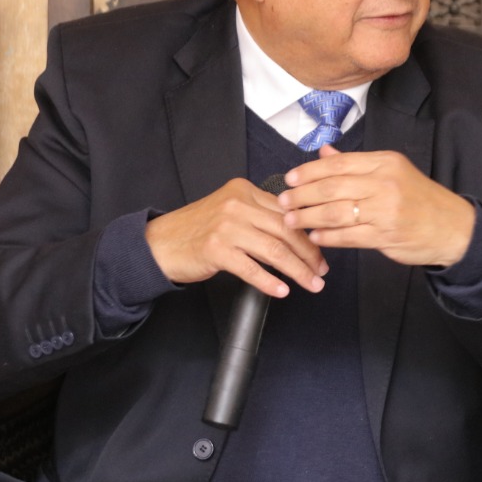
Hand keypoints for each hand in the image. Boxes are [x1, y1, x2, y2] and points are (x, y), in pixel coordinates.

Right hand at [145, 178, 328, 296]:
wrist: (159, 244)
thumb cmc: (197, 231)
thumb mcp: (230, 211)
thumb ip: (259, 215)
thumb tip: (297, 235)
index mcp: (244, 190)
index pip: (286, 213)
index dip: (308, 235)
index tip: (320, 252)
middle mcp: (237, 205)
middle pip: (286, 231)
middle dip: (309, 254)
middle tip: (321, 271)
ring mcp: (226, 226)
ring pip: (274, 250)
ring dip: (297, 271)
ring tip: (311, 284)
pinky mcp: (216, 249)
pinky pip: (252, 268)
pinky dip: (270, 281)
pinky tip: (282, 290)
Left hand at [280, 145, 476, 267]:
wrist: (453, 227)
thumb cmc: (420, 199)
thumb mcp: (393, 171)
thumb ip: (356, 164)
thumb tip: (324, 152)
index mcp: (385, 163)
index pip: (338, 163)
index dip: (309, 171)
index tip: (290, 179)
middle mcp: (385, 183)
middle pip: (332, 187)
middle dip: (302, 195)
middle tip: (283, 201)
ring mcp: (385, 211)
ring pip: (335, 212)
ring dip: (308, 218)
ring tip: (292, 221)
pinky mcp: (386, 236)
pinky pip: (348, 236)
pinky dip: (327, 237)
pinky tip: (315, 237)